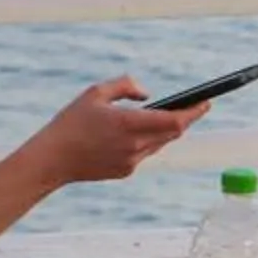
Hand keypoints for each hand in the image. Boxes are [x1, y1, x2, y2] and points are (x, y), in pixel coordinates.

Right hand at [29, 77, 209, 186]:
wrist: (52, 160)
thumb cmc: (71, 123)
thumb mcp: (95, 93)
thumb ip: (125, 86)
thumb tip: (147, 94)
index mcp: (128, 124)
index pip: (174, 120)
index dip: (194, 112)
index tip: (206, 102)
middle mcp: (134, 145)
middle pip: (173, 132)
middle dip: (186, 119)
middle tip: (196, 106)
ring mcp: (131, 161)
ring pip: (160, 143)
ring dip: (168, 130)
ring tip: (174, 115)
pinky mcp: (125, 171)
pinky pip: (144, 153)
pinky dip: (148, 141)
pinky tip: (145, 132)